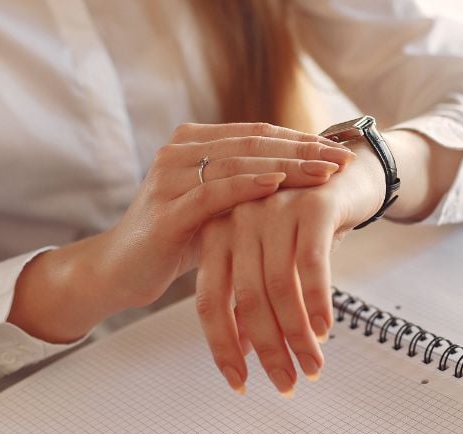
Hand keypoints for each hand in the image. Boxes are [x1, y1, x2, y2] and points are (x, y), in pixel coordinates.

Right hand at [9, 123, 354, 343]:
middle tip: (343, 159)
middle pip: (253, 143)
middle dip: (303, 150)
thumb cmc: (175, 240)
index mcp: (193, 142)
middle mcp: (179, 151)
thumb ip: (248, 187)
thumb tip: (306, 179)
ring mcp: (170, 177)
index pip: (257, 134)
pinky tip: (279, 184)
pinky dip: (248, 186)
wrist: (119, 271)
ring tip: (324, 172)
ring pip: (239, 163)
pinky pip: (214, 192)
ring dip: (287, 166)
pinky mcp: (166, 210)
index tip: (340, 150)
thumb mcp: (217, 208)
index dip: (300, 140)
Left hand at [195, 140, 385, 395]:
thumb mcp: (271, 258)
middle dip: (267, 349)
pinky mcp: (311, 206)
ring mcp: (273, 209)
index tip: (240, 383)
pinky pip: (311, 265)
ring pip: (279, 287)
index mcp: (217, 233)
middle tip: (286, 384)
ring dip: (296, 335)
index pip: (209, 301)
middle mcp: (239, 219)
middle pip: (244, 299)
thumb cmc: (304, 224)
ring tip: (312, 366)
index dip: (223, 347)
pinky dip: (318, 302)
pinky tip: (325, 330)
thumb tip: (242, 350)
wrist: (348, 173)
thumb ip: (251, 296)